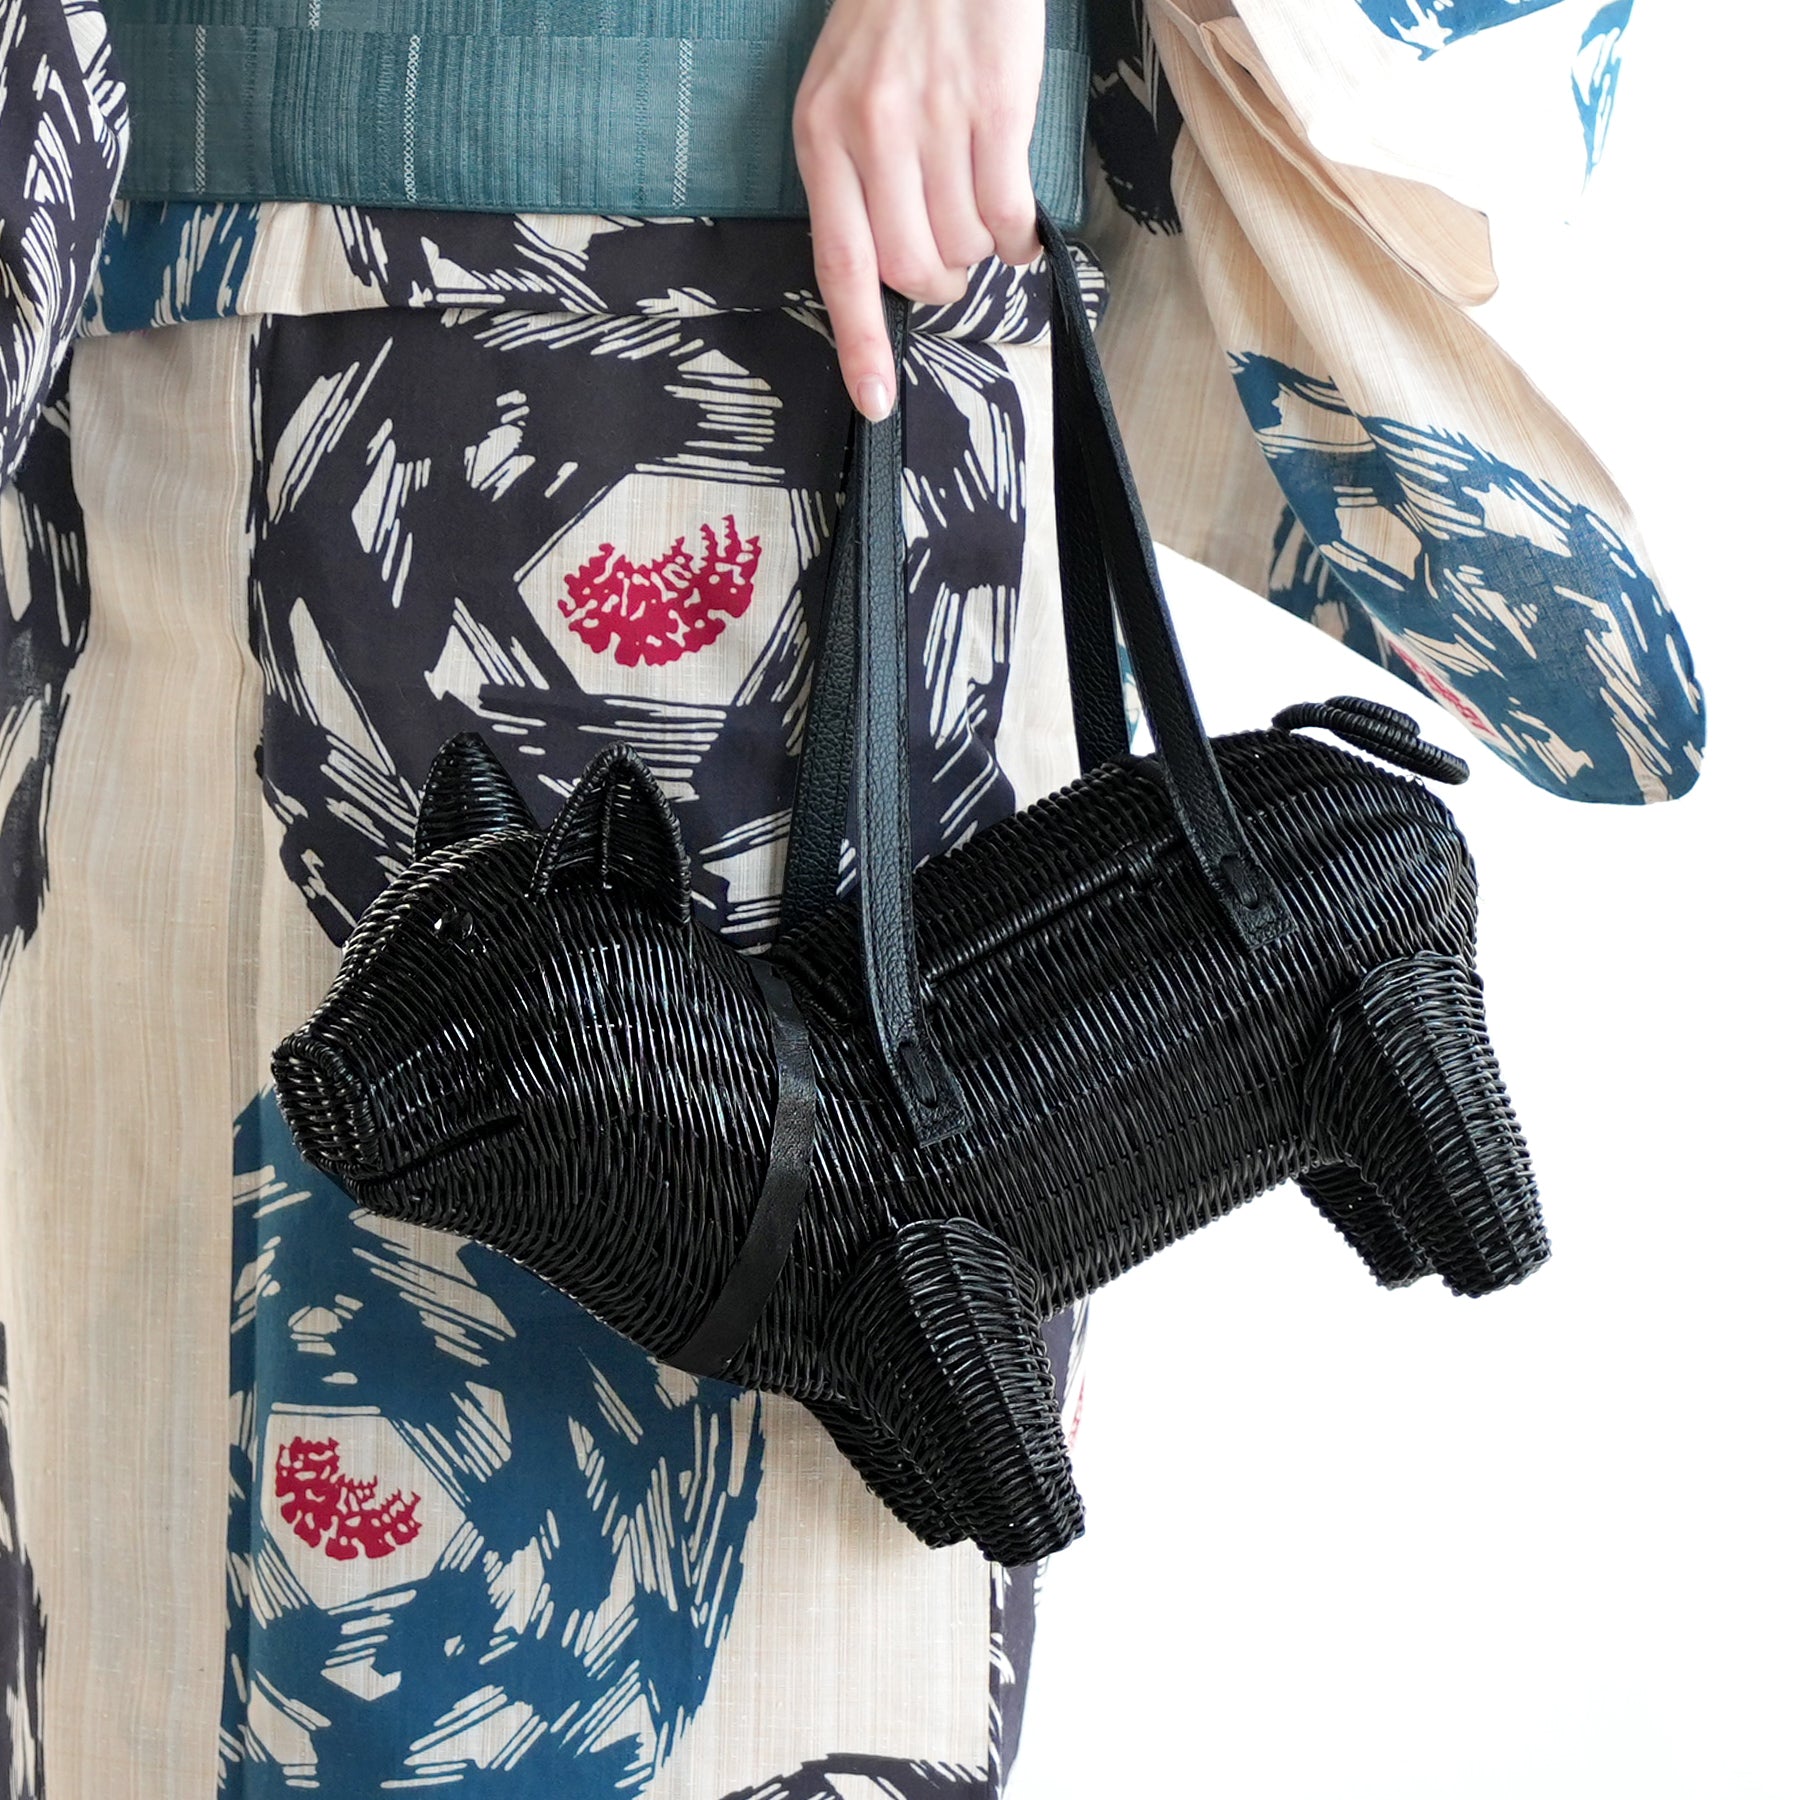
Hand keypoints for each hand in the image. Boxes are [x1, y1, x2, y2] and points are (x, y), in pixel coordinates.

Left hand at [793, 0, 1047, 421]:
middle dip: (938, 286)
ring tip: (982, 217)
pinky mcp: (995, 110)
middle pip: (910, 269)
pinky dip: (1019, 239)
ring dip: (979, 254)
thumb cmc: (893, 21)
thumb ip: (851, 179)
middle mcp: (872, 136)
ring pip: (963, 245)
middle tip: (950, 262)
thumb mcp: (840, 96)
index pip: (838, 266)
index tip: (876, 401)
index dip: (858, 343)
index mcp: (822, 139)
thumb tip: (884, 273)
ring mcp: (936, 122)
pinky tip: (1019, 229)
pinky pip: (1009, 214)